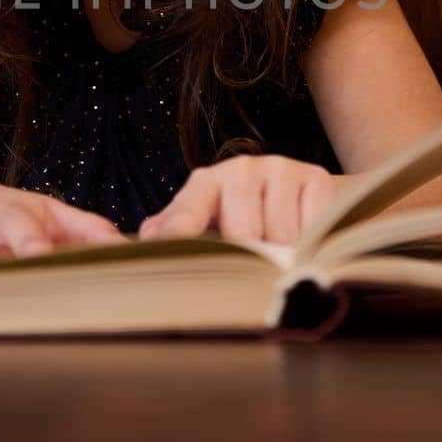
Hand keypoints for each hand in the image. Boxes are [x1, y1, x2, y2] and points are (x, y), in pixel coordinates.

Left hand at [137, 155, 346, 244]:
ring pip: (281, 237)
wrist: (302, 196)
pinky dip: (311, 246)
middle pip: (243, 234)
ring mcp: (278, 169)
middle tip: (254, 273)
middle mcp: (238, 169)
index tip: (173, 252)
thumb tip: (126, 237)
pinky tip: (305, 244)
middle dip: (250, 262)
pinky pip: (313, 228)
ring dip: (284, 258)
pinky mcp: (315, 176)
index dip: (180, 236)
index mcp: (203, 184)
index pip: (187, 214)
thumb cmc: (243, 219)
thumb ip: (170, 236)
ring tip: (281, 257)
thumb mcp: (205, 227)